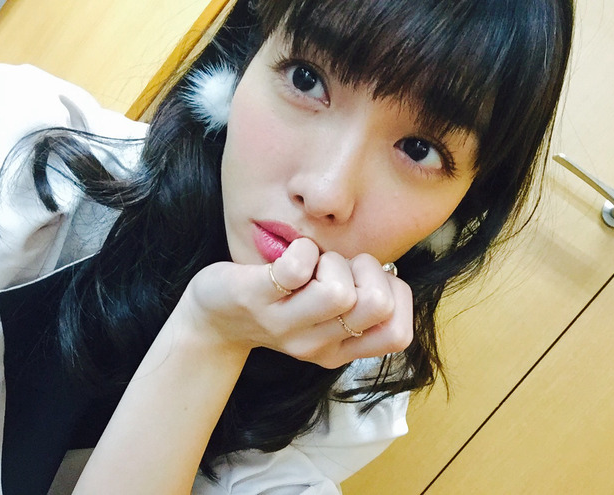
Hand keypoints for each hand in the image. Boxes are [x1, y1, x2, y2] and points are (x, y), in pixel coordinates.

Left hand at [181, 238, 413, 368]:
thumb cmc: (279, 304)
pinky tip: (292, 254)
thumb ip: (358, 305)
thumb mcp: (324, 318)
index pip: (398, 335)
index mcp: (340, 349)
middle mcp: (316, 345)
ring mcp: (285, 325)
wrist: (215, 318)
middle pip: (376, 306)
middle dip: (368, 270)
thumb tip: (387, 272)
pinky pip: (296, 269)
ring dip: (333, 261)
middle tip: (339, 268)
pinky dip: (302, 249)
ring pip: (338, 292)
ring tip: (314, 263)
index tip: (365, 282)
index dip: (395, 295)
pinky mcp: (256, 298)